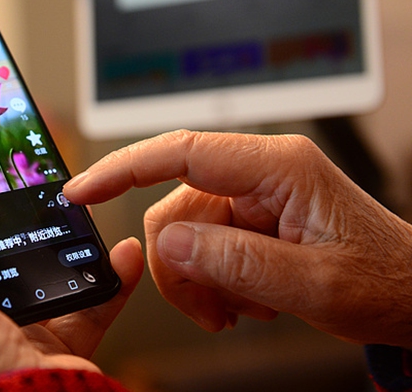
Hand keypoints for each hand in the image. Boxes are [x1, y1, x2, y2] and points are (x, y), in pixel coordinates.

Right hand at [63, 130, 411, 347]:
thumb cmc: (386, 279)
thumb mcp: (312, 282)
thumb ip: (235, 261)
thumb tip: (167, 244)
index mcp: (278, 166)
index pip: (181, 152)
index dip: (123, 169)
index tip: (82, 191)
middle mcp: (260, 173)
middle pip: (175, 208)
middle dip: (181, 266)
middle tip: (207, 309)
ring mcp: (254, 197)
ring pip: (184, 235)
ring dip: (200, 281)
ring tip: (236, 310)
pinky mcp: (251, 219)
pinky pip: (203, 248)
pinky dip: (213, 283)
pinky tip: (246, 301)